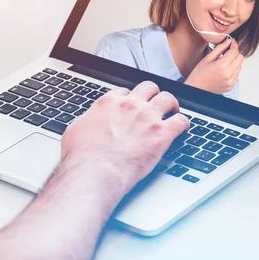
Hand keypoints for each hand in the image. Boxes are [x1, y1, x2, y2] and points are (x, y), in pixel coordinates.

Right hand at [60, 81, 189, 194]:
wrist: (95, 171)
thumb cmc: (82, 157)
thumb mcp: (74, 131)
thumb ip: (85, 122)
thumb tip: (85, 125)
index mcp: (108, 103)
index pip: (125, 92)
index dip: (130, 99)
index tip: (132, 106)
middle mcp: (129, 105)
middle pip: (148, 88)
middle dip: (152, 95)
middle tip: (154, 105)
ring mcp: (147, 118)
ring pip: (168, 98)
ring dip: (171, 105)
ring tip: (172, 112)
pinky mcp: (161, 133)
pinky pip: (181, 121)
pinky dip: (184, 124)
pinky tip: (182, 129)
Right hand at [184, 38, 243, 93]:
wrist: (196, 89)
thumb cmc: (198, 75)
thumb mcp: (207, 58)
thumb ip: (219, 48)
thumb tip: (228, 42)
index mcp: (221, 66)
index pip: (234, 51)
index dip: (234, 45)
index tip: (232, 42)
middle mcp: (228, 74)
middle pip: (240, 58)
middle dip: (235, 53)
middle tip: (227, 52)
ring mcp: (230, 81)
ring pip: (240, 66)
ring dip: (234, 62)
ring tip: (224, 62)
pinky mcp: (231, 86)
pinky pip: (236, 74)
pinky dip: (232, 70)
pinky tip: (224, 70)